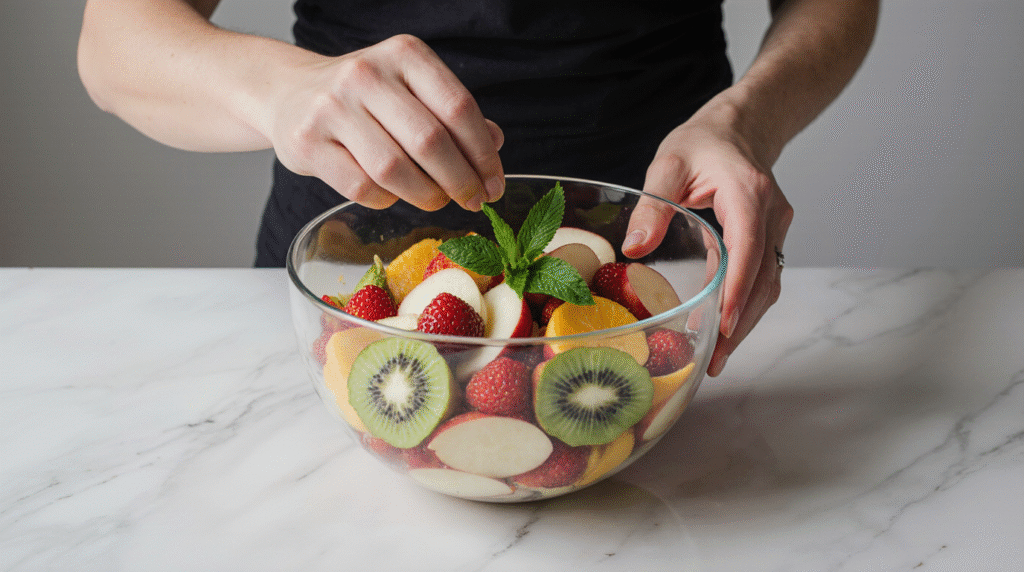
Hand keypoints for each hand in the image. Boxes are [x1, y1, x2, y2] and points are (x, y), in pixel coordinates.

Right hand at [264, 34, 504, 210]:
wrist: (290, 93)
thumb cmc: (365, 99)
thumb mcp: (412, 91)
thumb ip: (452, 115)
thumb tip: (495, 142)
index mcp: (404, 54)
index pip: (458, 107)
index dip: (483, 153)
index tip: (494, 184)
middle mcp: (366, 74)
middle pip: (430, 141)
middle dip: (461, 181)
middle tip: (473, 201)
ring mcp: (331, 107)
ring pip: (395, 169)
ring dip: (426, 195)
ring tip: (436, 200)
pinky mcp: (307, 143)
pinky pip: (362, 187)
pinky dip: (387, 199)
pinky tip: (394, 194)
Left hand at [622, 96, 792, 376]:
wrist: (740, 127)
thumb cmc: (703, 142)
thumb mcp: (668, 163)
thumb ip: (653, 206)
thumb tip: (633, 249)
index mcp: (748, 192)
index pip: (749, 246)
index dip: (739, 287)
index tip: (726, 322)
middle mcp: (771, 213)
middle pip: (764, 277)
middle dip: (742, 321)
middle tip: (716, 360)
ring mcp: (775, 227)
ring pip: (768, 283)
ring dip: (746, 321)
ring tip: (718, 357)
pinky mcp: (770, 238)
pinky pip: (762, 276)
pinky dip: (744, 304)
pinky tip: (720, 326)